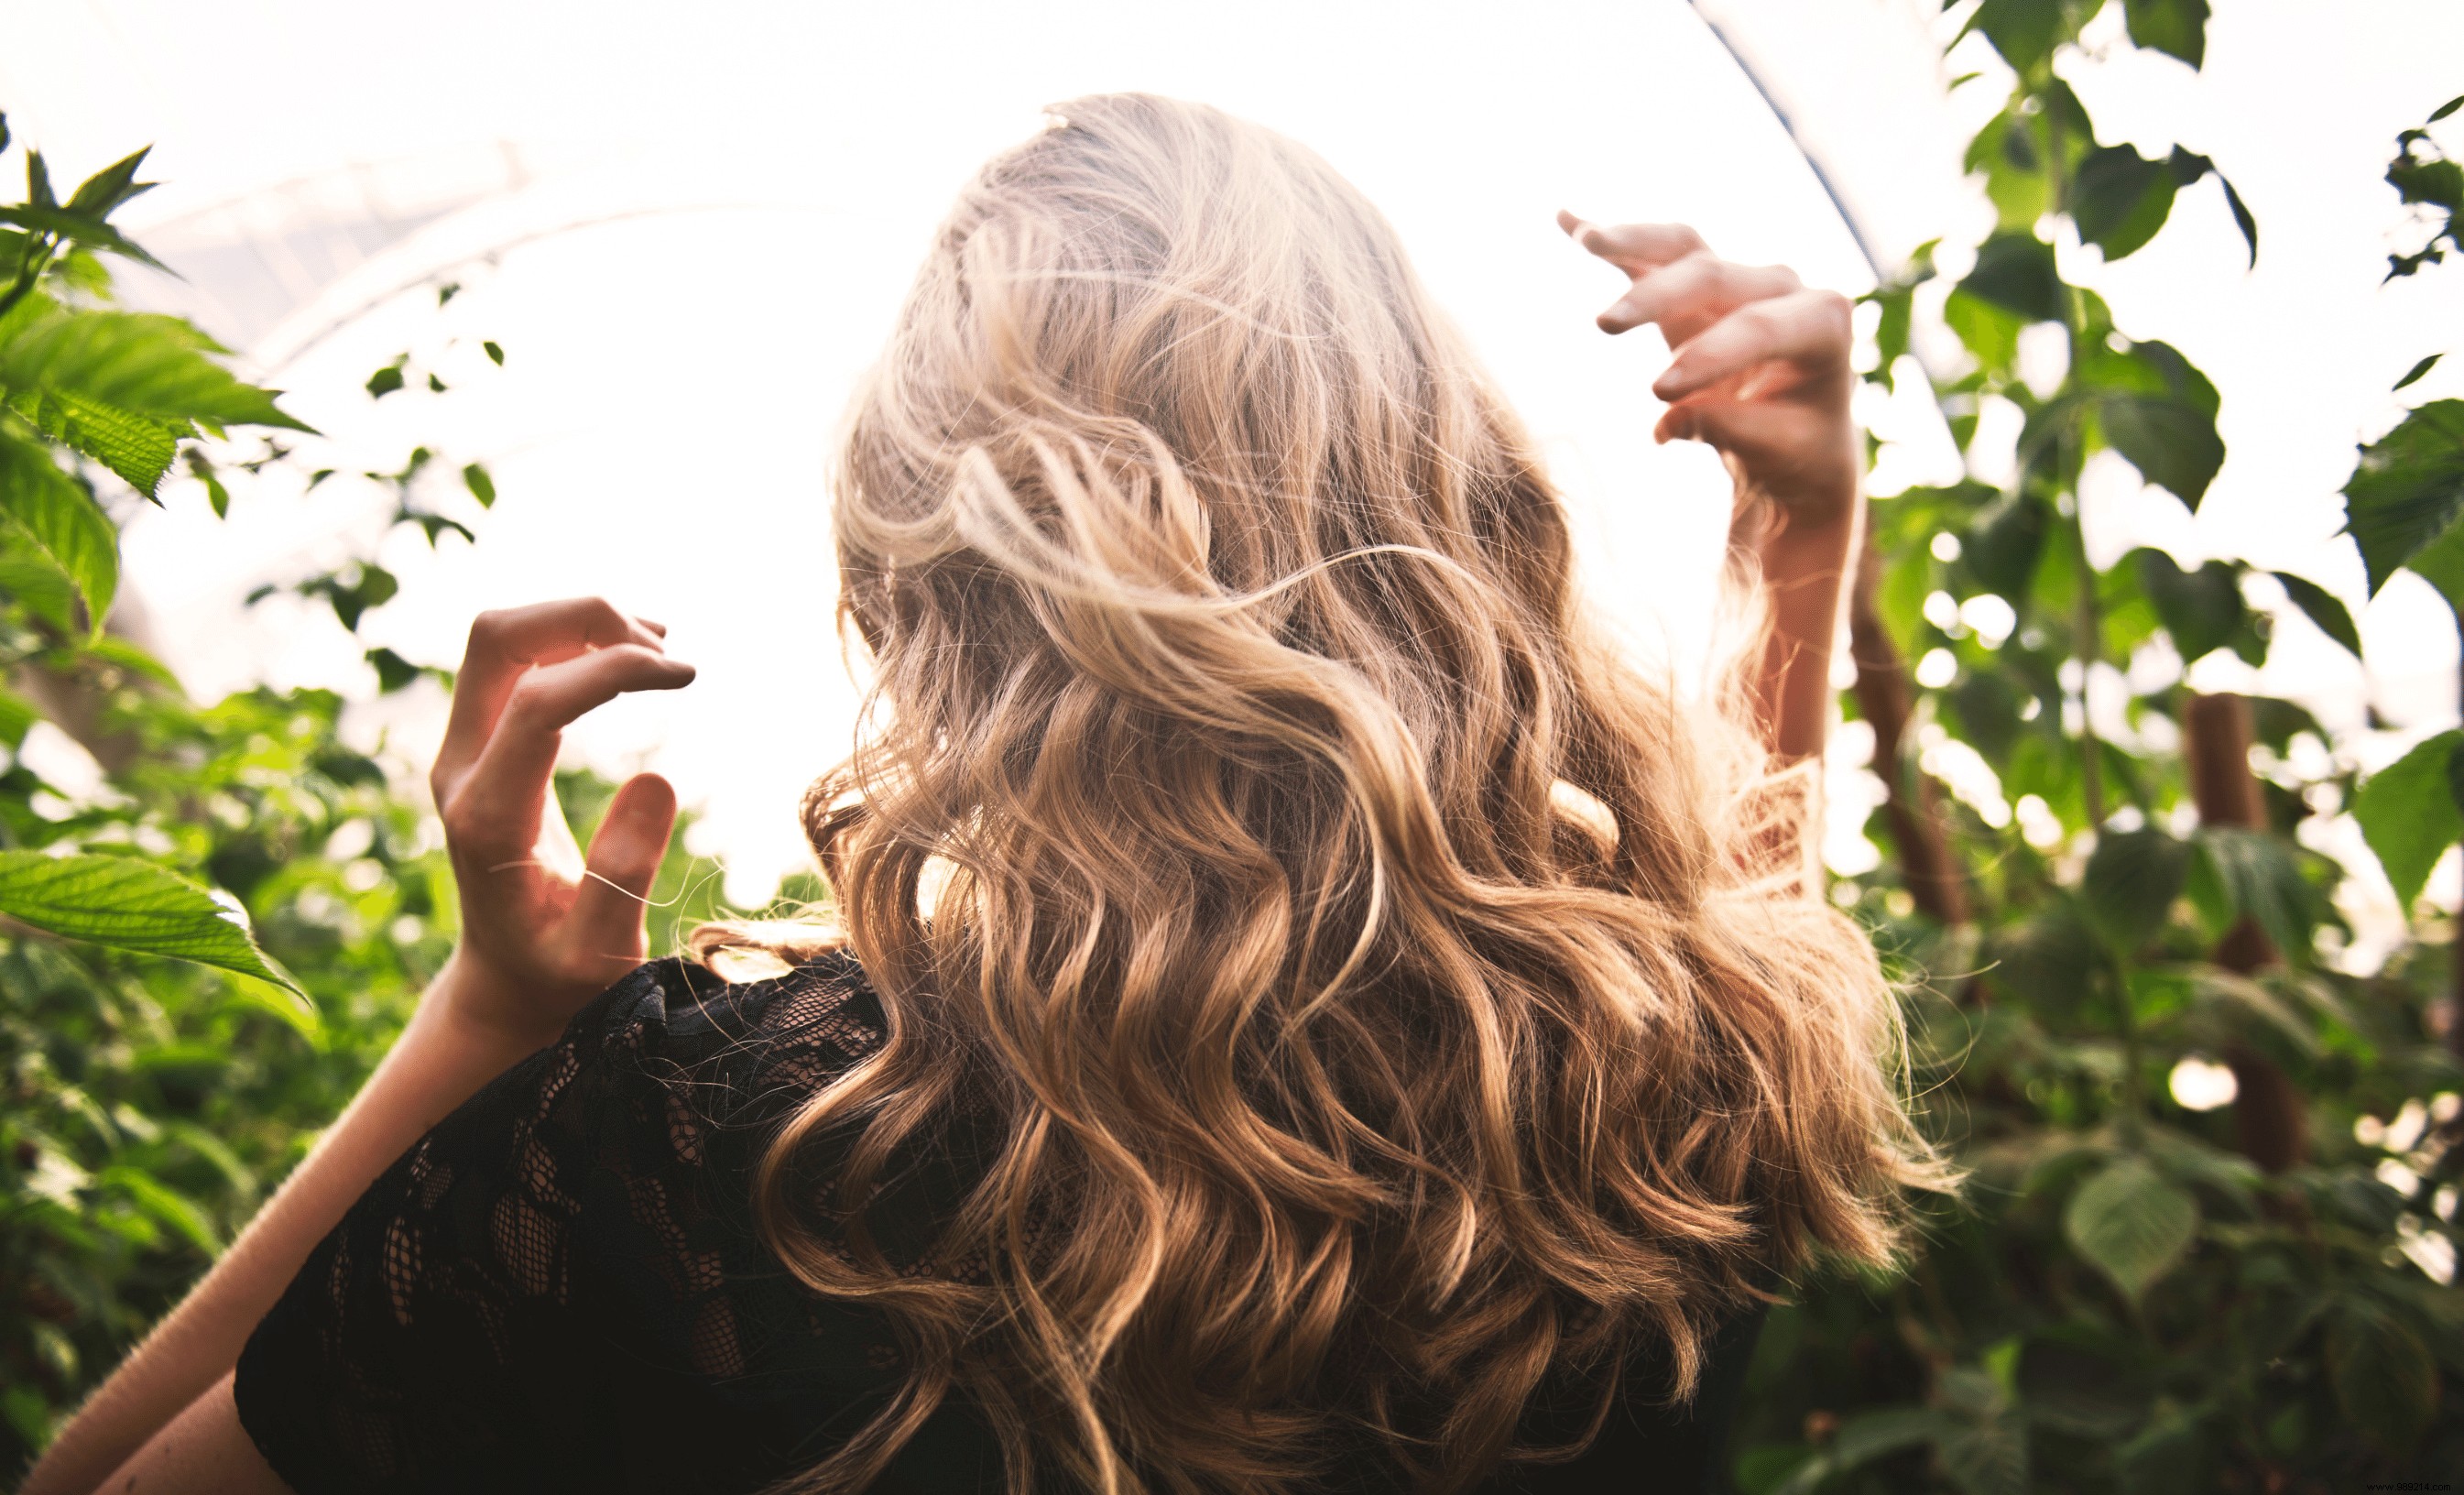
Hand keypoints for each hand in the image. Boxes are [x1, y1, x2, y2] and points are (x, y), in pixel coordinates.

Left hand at [428, 598, 695, 1046]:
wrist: (506, 982)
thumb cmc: (560, 976)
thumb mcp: (601, 951)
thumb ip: (624, 874)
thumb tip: (656, 778)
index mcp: (488, 819)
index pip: (536, 701)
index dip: (612, 669)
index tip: (685, 675)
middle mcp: (459, 771)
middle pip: (497, 640)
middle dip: (584, 618)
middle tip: (667, 651)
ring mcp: (463, 752)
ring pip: (502, 637)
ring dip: (579, 622)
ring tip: (660, 651)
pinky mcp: (482, 744)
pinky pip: (516, 659)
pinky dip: (573, 638)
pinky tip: (633, 655)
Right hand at [1560, 212, 1859, 534]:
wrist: (1796, 436)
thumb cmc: (1796, 447)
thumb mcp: (1778, 451)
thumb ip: (1733, 430)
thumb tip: (1670, 421)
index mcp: (1822, 323)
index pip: (1759, 328)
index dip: (1708, 354)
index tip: (1658, 393)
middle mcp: (1783, 287)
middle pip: (1712, 276)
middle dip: (1657, 297)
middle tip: (1604, 325)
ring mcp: (1739, 278)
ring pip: (1683, 247)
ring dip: (1632, 241)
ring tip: (1585, 240)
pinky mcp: (1698, 283)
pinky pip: (1656, 253)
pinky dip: (1616, 241)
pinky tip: (1565, 219)